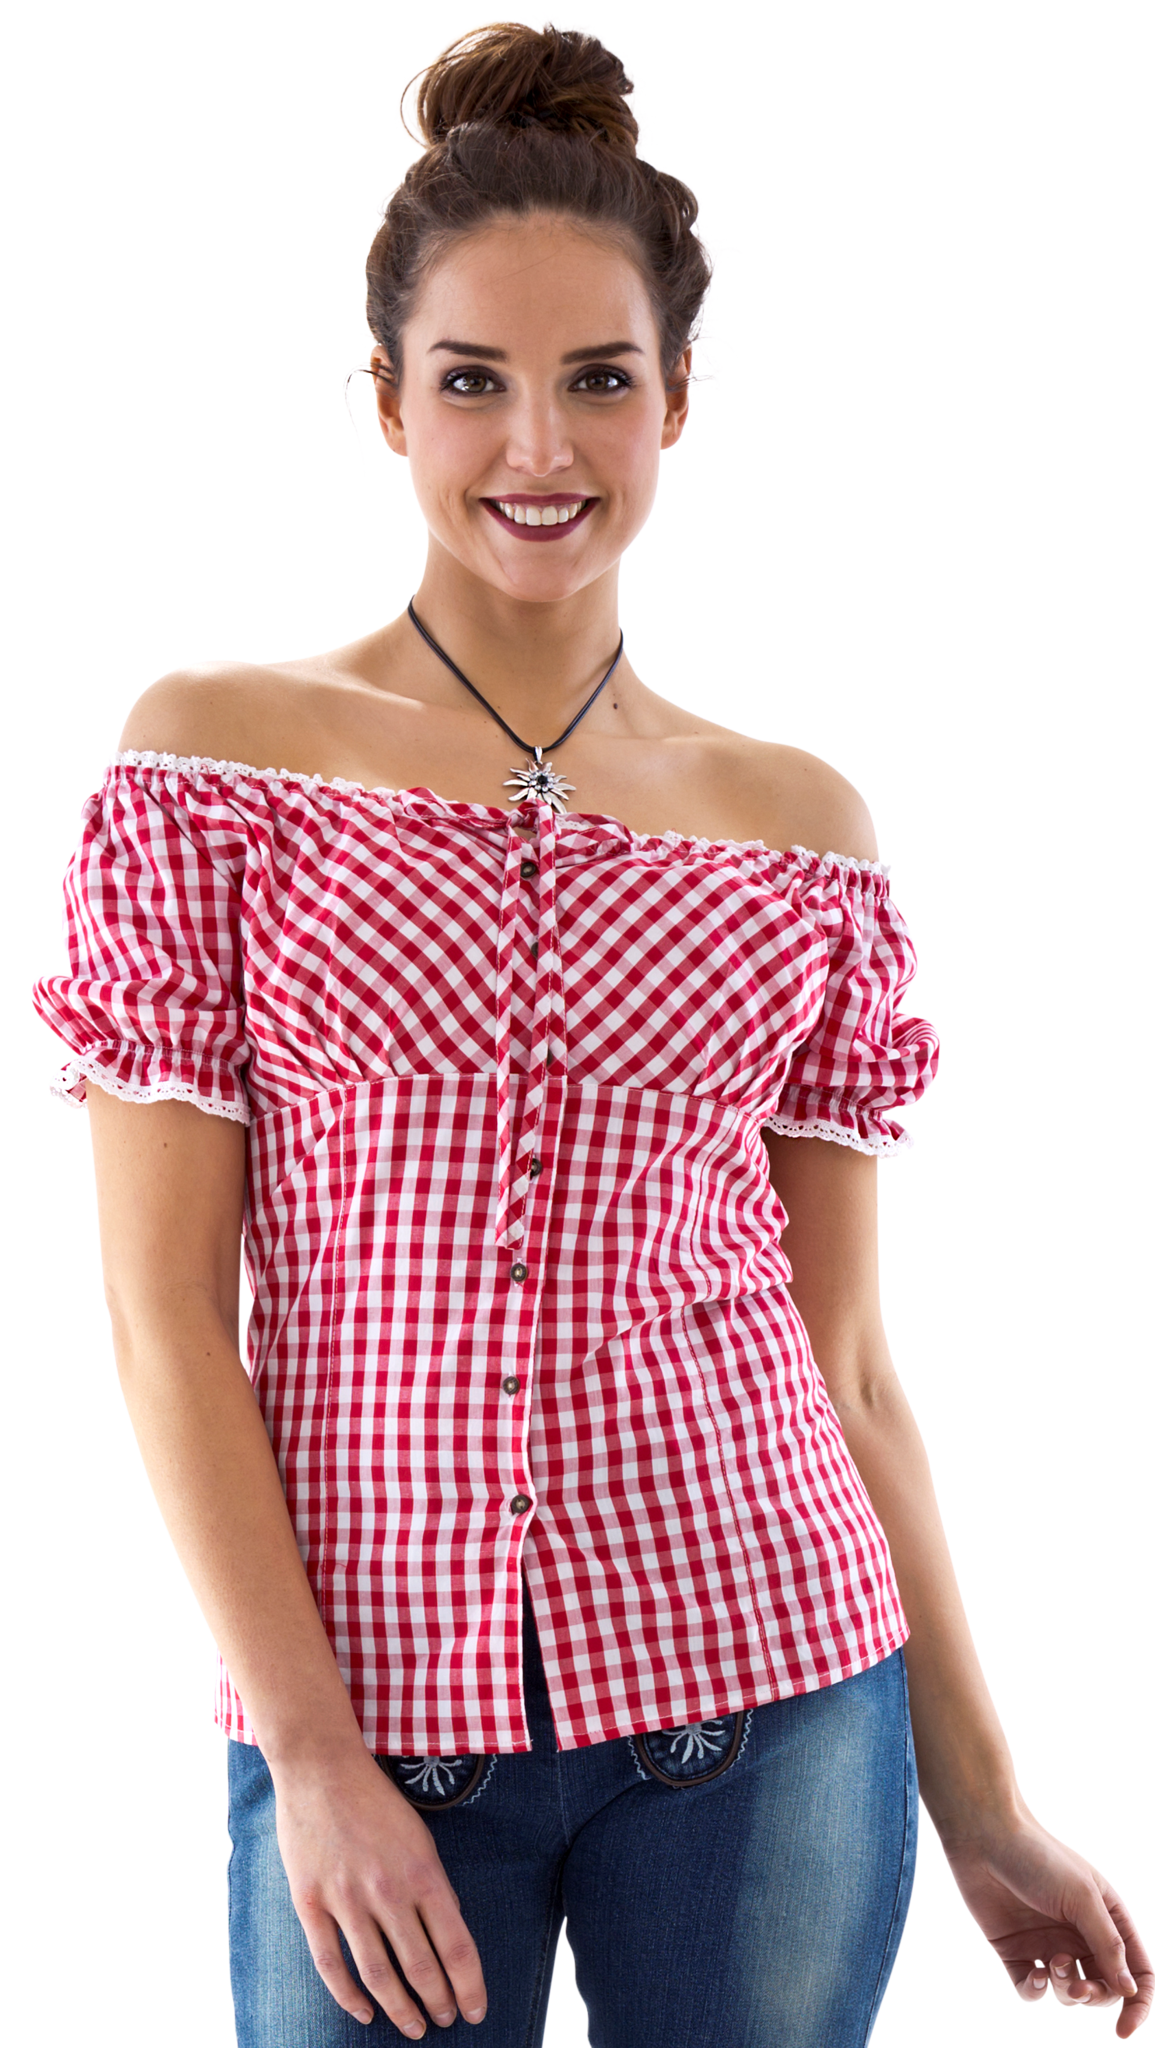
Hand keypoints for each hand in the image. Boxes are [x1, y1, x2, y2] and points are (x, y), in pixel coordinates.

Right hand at [269, 1743, 487, 2035]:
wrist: (322, 1768)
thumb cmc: (376, 1801)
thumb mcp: (420, 1837)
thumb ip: (433, 1886)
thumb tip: (449, 1932)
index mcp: (423, 1872)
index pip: (456, 1946)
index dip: (470, 1986)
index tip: (477, 2011)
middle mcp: (389, 1890)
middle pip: (421, 1967)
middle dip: (438, 2003)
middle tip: (446, 2022)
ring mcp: (347, 1899)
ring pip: (379, 1974)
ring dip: (401, 2009)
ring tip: (415, 2028)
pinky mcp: (311, 1902)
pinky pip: (331, 1963)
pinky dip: (349, 1997)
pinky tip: (365, 2013)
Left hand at [933, 1803, 1151, 2038]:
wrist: (984, 1837)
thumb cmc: (1039, 1859)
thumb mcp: (1083, 1898)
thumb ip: (1108, 1945)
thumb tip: (1129, 1992)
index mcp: (1107, 1917)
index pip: (1135, 1971)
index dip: (1137, 2004)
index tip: (1125, 2031)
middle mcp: (1080, 1935)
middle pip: (1103, 1988)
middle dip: (1094, 1997)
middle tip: (1079, 1988)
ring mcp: (1047, 1944)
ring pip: (1067, 1994)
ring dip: (1066, 1992)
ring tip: (1053, 1965)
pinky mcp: (1015, 1952)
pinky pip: (1031, 1991)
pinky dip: (1035, 1992)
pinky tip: (1033, 1975)